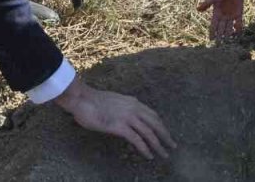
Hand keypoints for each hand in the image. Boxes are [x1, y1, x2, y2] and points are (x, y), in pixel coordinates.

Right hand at [54, 76, 175, 159]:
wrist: (82, 99)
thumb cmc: (93, 101)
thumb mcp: (114, 102)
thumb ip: (124, 108)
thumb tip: (127, 117)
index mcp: (133, 102)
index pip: (153, 115)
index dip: (161, 125)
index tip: (165, 134)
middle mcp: (134, 108)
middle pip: (156, 123)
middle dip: (165, 135)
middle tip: (172, 145)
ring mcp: (128, 117)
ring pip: (149, 133)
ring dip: (158, 145)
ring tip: (164, 154)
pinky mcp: (120, 127)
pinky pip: (137, 140)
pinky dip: (145, 149)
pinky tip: (149, 155)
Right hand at [195, 0, 243, 40]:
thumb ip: (206, 4)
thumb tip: (197, 9)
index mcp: (216, 14)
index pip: (213, 26)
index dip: (212, 33)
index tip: (211, 39)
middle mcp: (223, 17)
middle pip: (221, 29)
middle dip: (220, 36)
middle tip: (219, 43)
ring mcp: (231, 17)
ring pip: (229, 28)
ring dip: (228, 34)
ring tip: (228, 39)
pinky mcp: (238, 14)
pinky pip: (239, 23)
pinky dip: (239, 28)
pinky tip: (238, 32)